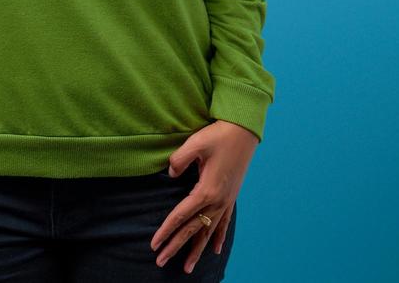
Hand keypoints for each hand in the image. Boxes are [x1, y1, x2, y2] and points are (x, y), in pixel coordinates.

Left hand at [149, 119, 259, 273]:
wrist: (244, 131)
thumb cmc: (219, 135)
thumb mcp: (195, 143)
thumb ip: (178, 160)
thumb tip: (171, 174)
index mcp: (206, 191)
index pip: (181, 216)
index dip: (166, 231)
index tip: (154, 244)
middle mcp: (217, 201)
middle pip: (193, 230)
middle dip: (176, 247)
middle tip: (160, 261)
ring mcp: (226, 201)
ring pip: (209, 232)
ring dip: (196, 250)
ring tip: (187, 268)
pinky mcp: (231, 197)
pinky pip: (224, 223)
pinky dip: (218, 238)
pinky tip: (216, 251)